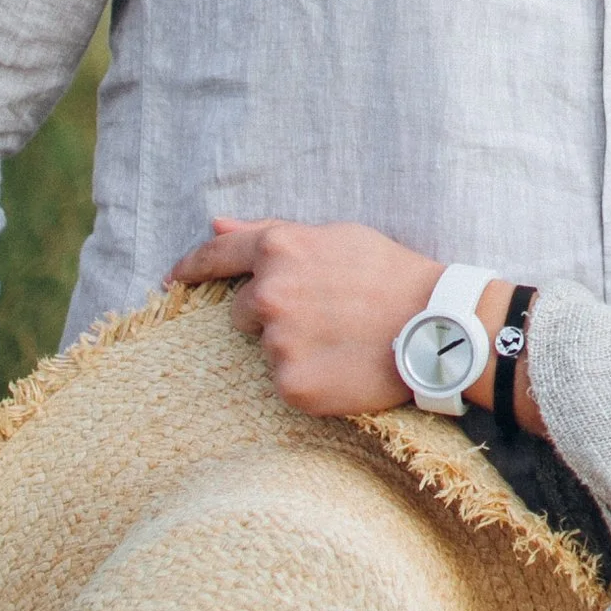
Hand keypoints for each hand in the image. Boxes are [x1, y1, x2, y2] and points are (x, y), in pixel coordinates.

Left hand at [171, 219, 442, 414]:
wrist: (436, 325)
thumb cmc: (389, 273)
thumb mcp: (334, 236)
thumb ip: (269, 231)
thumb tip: (215, 225)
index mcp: (278, 250)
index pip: (216, 257)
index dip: (192, 268)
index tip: (174, 279)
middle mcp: (269, 295)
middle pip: (244, 311)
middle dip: (272, 313)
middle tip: (323, 315)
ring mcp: (278, 343)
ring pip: (268, 349)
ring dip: (294, 347)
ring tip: (341, 340)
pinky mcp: (291, 385)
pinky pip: (285, 382)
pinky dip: (309, 378)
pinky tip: (342, 366)